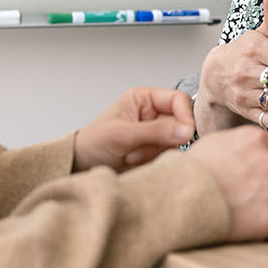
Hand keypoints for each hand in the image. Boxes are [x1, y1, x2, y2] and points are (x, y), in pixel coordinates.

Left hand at [72, 87, 194, 171]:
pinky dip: (154, 162)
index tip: (185, 134)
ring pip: (176, 142)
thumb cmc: (92, 144)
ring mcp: (156, 134)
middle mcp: (153, 114)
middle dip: (162, 139)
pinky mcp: (156, 152)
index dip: (185, 116)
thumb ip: (156, 131)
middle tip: (140, 146)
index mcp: (145, 99)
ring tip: (131, 154)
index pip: (179, 100)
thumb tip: (187, 130)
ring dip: (155, 153)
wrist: (80, 168)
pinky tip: (134, 161)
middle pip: (181, 123)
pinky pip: (169, 156)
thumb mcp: (122, 134)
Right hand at [186, 126, 267, 240]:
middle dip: (262, 184)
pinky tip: (247, 226)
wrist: (171, 203)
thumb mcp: (210, 145)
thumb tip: (238, 153)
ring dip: (260, 206)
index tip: (263, 170)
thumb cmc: (181, 175)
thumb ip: (236, 147)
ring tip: (230, 209)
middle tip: (237, 193)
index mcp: (253, 139)